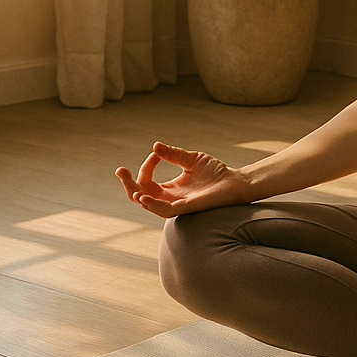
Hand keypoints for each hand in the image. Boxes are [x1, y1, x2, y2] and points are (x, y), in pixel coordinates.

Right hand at [115, 141, 251, 217]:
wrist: (236, 182)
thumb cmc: (216, 173)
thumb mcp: (191, 159)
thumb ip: (173, 155)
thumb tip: (155, 146)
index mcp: (169, 189)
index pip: (147, 181)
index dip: (147, 166)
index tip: (156, 154)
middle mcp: (170, 199)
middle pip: (140, 196)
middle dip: (128, 184)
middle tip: (121, 170)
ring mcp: (177, 204)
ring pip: (149, 205)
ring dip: (136, 194)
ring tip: (130, 183)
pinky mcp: (186, 208)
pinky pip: (164, 210)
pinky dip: (152, 204)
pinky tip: (143, 196)